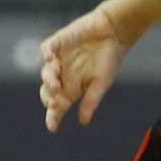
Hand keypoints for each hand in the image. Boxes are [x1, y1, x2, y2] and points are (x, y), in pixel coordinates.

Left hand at [40, 4, 129, 130]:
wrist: (114, 33)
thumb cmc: (110, 59)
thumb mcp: (101, 83)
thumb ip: (91, 100)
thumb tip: (83, 122)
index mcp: (72, 87)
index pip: (58, 105)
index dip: (53, 116)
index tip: (53, 127)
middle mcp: (62, 75)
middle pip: (47, 91)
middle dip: (48, 98)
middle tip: (55, 102)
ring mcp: (58, 59)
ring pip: (46, 72)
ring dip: (49, 80)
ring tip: (56, 84)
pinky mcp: (58, 43)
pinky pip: (46, 49)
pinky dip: (46, 54)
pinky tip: (49, 58)